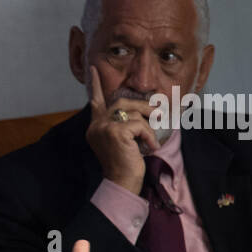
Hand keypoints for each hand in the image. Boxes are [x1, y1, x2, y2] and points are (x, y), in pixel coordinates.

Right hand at [86, 66, 158, 193]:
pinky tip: (150, 148)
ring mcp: (104, 128)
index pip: (95, 101)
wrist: (122, 182)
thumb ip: (124, 124)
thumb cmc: (125, 163)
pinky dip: (149, 136)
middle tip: (157, 112)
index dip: (96, 85)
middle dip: (142, 106)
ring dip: (148, 126)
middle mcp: (96, 125)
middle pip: (121, 102)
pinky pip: (139, 125)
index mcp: (95, 126)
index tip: (94, 69)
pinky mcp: (116, 132)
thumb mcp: (122, 140)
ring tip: (151, 140)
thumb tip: (146, 108)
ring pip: (133, 113)